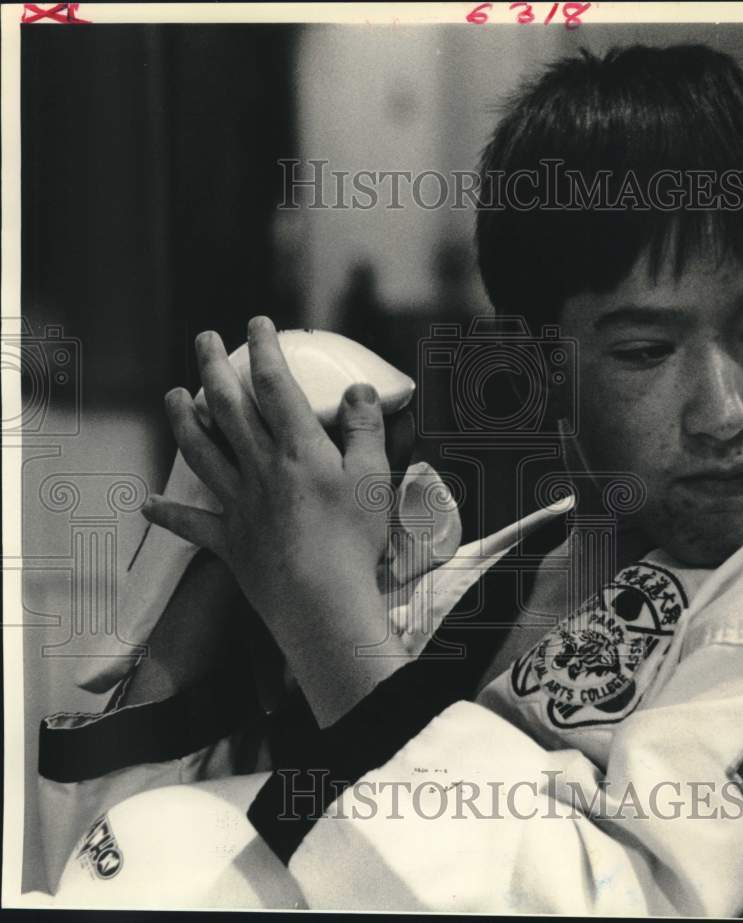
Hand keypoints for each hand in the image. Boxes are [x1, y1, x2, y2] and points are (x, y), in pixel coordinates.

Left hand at [141, 316, 403, 725]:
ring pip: (201, 452)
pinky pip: (192, 523)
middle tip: (203, 340)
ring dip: (183, 420)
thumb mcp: (373, 477)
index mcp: (298, 449)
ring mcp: (240, 503)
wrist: (322, 599)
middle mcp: (261, 467)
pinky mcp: (230, 540)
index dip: (265, 350)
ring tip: (172, 396)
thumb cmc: (354, 538)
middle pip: (227, 408)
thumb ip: (365, 430)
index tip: (257, 323)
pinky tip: (148, 505)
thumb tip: (357, 391)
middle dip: (212, 368)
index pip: (276, 386)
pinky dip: (169, 514)